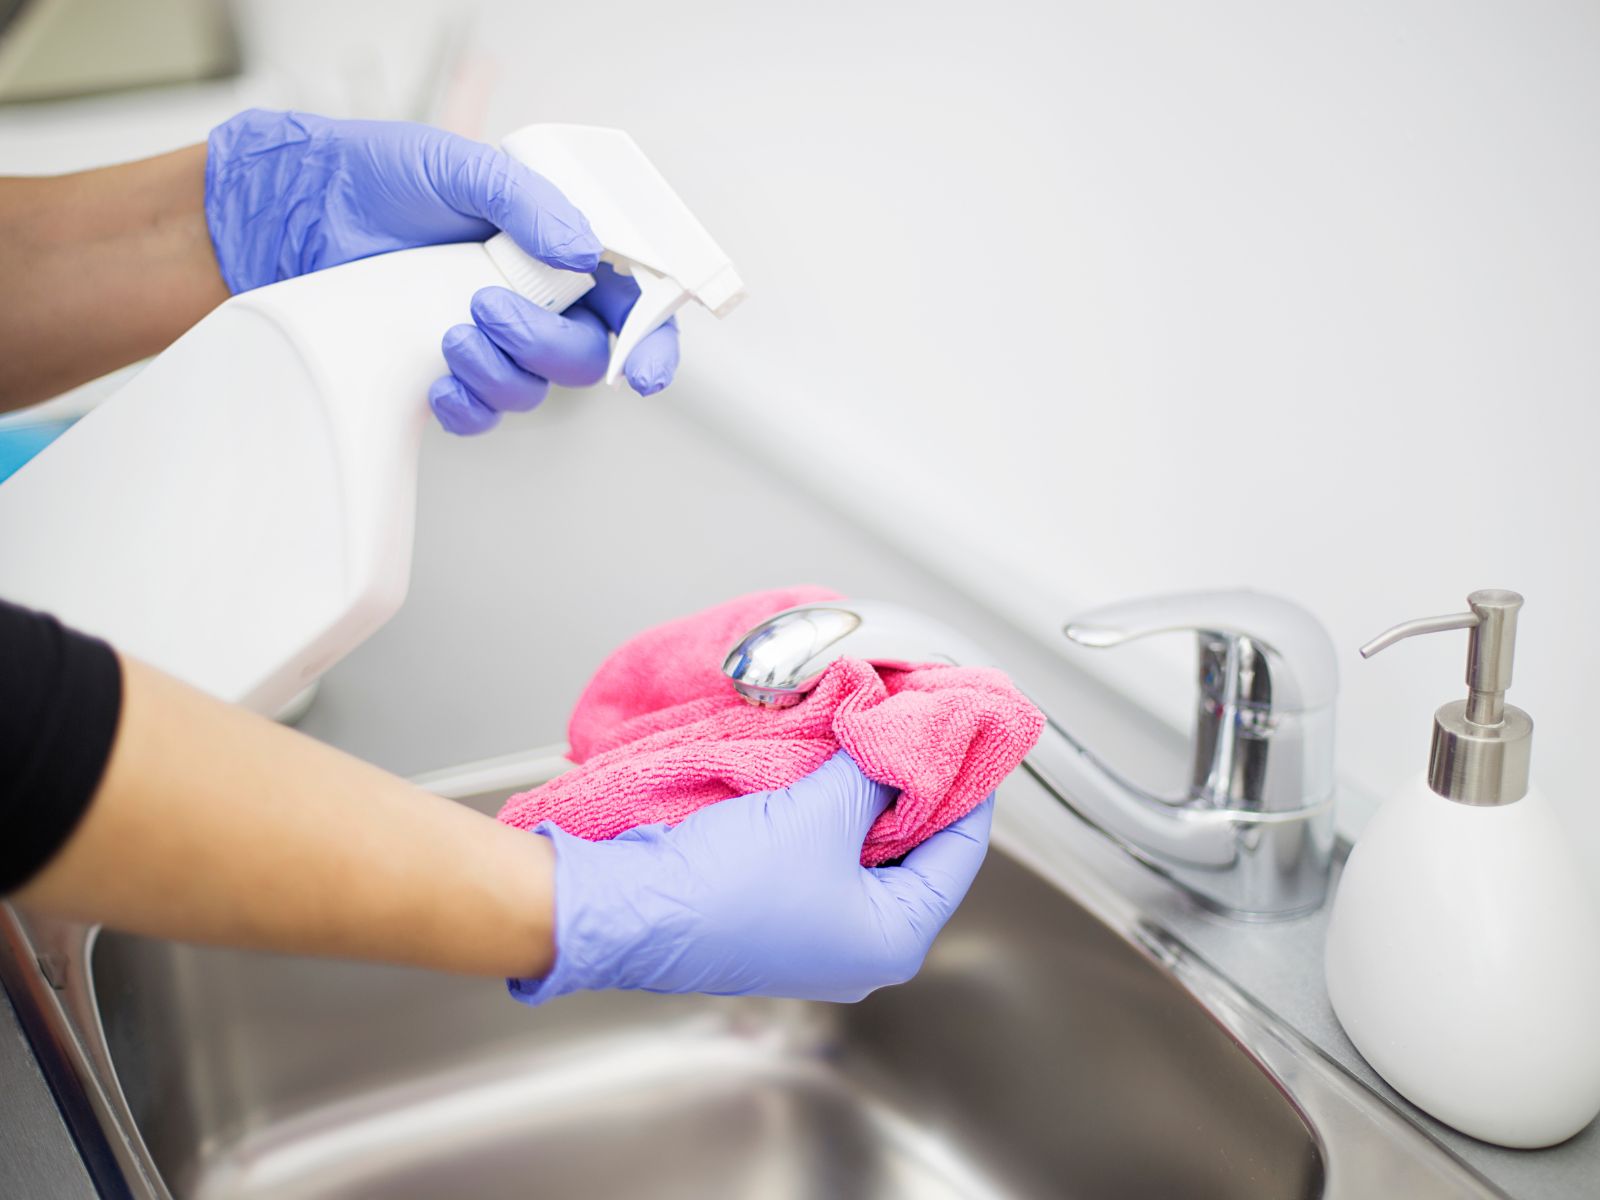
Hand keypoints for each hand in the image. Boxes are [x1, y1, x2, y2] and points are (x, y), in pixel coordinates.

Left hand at [204, 109, 680, 434]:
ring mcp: (496, 339)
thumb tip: (582, 248)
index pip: (631, 303)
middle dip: (546, 348)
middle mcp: (538, 299)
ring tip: (448, 333)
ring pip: (535, 389)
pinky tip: (436, 382)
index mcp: (560, 249)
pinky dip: (466, 408)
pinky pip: (482, 415)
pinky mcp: (451, 373)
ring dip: (499, 373)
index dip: (651, 342)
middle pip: (587, 358)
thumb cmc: (381, 177)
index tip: (645, 372)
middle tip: (487, 309)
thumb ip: (528, 202)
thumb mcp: (458, 166)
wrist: (300, 213)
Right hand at [511, 751, 993, 1003]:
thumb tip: (904, 735)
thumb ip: (874, 770)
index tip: (967, 731)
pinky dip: (829, 809)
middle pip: (915, 850)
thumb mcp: (821, 812)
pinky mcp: (777, 914)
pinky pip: (824, 853)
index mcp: (895, 939)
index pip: (961, 850)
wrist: (632, 909)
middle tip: (915, 722)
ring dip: (865, 792)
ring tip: (874, 731)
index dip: (968, 784)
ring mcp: (818, 934)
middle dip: (911, 783)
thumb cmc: (728, 886)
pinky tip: (827, 763)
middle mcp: (863, 947)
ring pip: (866, 848)